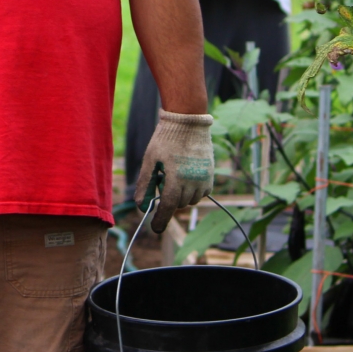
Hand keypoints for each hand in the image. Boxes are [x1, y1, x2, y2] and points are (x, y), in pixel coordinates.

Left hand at [133, 111, 214, 232]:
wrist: (188, 122)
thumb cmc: (165, 139)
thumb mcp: (150, 160)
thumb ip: (145, 184)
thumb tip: (141, 206)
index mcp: (176, 178)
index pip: (168, 207)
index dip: (160, 220)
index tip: (155, 229)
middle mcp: (193, 181)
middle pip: (177, 204)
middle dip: (168, 198)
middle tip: (162, 179)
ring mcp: (204, 179)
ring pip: (190, 200)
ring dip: (180, 195)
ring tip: (174, 174)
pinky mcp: (211, 175)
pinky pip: (202, 193)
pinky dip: (193, 190)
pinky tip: (186, 176)